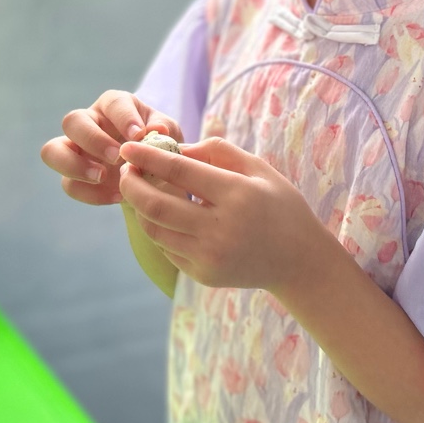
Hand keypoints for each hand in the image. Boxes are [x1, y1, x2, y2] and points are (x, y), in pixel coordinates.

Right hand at [40, 90, 182, 205]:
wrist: (158, 176)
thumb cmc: (161, 146)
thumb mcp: (171, 136)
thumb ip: (165, 130)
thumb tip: (158, 130)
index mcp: (116, 106)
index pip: (113, 103)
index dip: (123, 117)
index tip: (138, 135)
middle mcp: (90, 122)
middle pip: (72, 121)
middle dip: (93, 140)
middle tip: (117, 157)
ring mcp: (77, 149)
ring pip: (52, 151)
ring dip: (74, 165)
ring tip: (102, 177)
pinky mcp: (74, 176)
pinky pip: (69, 184)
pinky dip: (90, 193)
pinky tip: (118, 197)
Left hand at [117, 137, 332, 291]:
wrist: (299, 261)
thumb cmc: (280, 206)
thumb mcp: (259, 169)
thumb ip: (218, 151)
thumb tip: (175, 149)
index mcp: (237, 195)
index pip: (179, 171)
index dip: (148, 157)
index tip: (127, 148)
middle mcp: (220, 228)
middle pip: (156, 205)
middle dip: (131, 185)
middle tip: (125, 171)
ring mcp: (210, 256)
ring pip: (155, 230)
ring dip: (141, 208)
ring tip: (141, 191)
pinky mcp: (203, 274)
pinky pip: (167, 248)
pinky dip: (160, 229)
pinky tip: (165, 216)